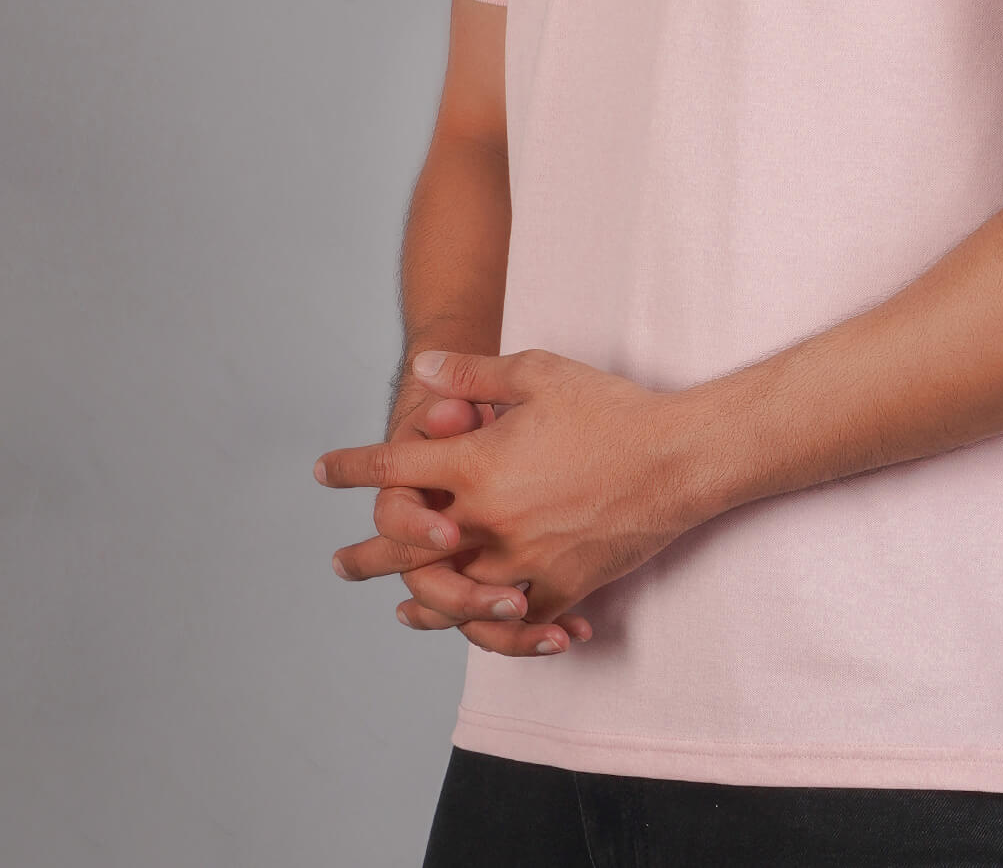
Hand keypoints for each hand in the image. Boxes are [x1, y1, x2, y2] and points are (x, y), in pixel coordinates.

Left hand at [317, 347, 698, 657]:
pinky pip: (515, 622)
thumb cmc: (610, 409)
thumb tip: (421, 373)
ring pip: (452, 596)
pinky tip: (475, 627)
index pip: (394, 467)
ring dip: (418, 603)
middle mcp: (489, 520)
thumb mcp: (538, 373)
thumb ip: (473, 375)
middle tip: (339, 565)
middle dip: (365, 555)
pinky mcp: (560, 588)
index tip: (325, 471)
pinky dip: (491, 629)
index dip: (352, 467)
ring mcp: (522, 562)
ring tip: (399, 609)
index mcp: (478, 464)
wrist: (677, 459)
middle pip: (405, 548)